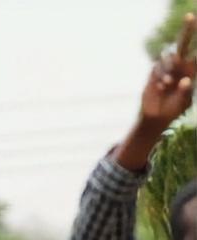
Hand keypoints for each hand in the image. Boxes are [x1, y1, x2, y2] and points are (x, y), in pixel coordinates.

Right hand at [139, 14, 195, 128]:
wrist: (156, 116)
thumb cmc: (173, 110)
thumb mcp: (182, 103)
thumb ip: (185, 92)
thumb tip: (185, 80)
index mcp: (191, 71)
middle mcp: (180, 66)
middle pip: (183, 44)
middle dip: (187, 30)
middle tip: (190, 15)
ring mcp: (167, 68)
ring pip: (168, 57)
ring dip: (168, 70)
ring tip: (168, 84)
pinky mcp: (154, 72)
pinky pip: (158, 67)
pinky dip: (160, 76)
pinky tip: (161, 86)